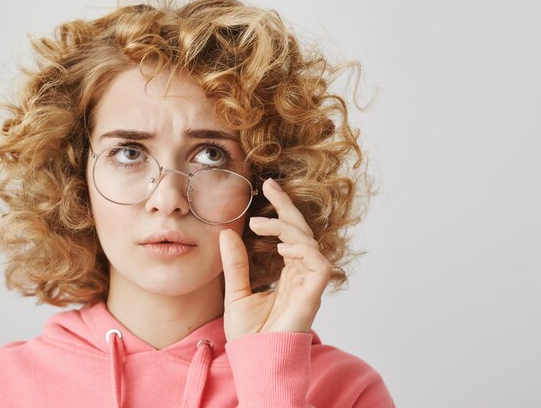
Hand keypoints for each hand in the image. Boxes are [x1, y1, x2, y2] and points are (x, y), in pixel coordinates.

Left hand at [219, 178, 332, 341]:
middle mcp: (301, 275)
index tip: (266, 187)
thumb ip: (236, 264)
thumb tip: (227, 233)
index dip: (281, 210)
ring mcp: (308, 284)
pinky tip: (282, 248)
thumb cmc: (251, 335)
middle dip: (287, 206)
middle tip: (270, 185)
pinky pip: (319, 263)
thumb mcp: (236, 292)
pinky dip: (303, 250)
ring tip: (260, 224)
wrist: (256, 361)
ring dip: (286, 227)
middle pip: (301, 231)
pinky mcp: (313, 295)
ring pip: (309, 242)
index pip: (288, 234)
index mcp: (287, 273)